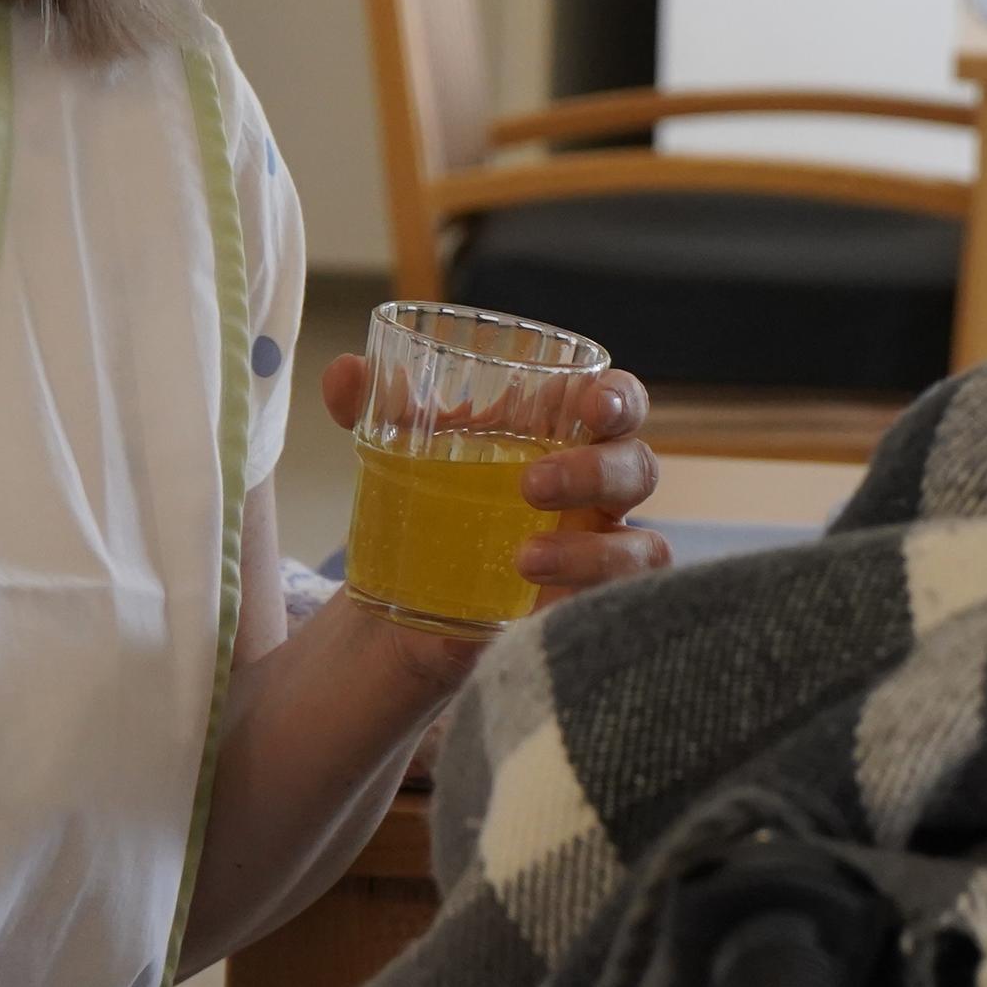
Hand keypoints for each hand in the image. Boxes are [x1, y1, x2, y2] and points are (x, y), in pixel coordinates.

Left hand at [318, 355, 670, 612]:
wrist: (411, 594)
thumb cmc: (434, 498)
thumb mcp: (400, 450)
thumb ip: (372, 405)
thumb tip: (344, 372)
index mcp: (568, 437)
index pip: (619, 404)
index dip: (621, 397)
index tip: (593, 402)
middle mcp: (599, 495)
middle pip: (638, 469)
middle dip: (597, 471)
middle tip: (531, 485)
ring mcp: (599, 557)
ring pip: (642, 549)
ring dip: (593, 552)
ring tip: (523, 560)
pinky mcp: (581, 613)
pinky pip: (616, 612)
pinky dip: (585, 607)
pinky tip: (534, 614)